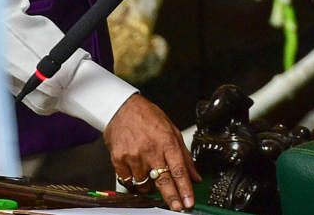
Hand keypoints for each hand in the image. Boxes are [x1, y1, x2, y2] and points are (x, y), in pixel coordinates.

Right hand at [105, 93, 199, 210]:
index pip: (179, 170)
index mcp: (166, 141)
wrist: (121, 107)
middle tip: (177, 208)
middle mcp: (150, 149)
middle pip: (163, 181)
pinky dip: (134, 180)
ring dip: (150, 185)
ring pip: (145, 184)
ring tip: (150, 173)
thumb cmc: (148, 117)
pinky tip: (136, 170)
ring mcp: (133, 155)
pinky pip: (128, 180)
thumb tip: (195, 176)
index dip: (185, 189)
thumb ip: (184, 155)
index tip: (189, 202)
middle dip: (172, 198)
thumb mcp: (172, 130)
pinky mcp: (118, 159)